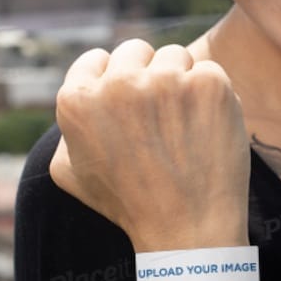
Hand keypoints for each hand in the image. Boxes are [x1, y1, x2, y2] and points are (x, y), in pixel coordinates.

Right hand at [50, 39, 250, 250]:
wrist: (188, 229)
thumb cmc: (129, 204)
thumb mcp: (71, 172)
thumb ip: (69, 125)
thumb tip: (82, 91)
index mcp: (77, 100)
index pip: (97, 60)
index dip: (114, 81)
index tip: (130, 107)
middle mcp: (119, 84)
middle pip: (136, 50)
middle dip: (147, 75)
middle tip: (159, 117)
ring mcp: (167, 81)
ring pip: (175, 55)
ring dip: (180, 81)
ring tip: (182, 126)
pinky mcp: (208, 84)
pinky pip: (208, 71)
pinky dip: (210, 95)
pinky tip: (206, 127)